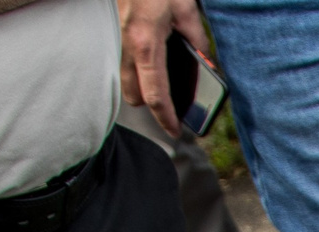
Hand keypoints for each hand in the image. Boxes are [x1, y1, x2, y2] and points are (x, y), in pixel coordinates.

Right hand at [118, 0, 206, 135]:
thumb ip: (197, 40)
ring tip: (162, 86)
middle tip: (171, 107)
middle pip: (134, 95)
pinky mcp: (113, 32)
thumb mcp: (185, 10)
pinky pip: (121, 62)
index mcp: (147, 45)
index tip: (175, 131)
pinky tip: (149, 63)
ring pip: (124, 80)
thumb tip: (205, 64)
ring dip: (141, 87)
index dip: (166, 118)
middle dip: (151, 105)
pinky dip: (134, 70)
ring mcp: (116, 40)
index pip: (156, 94)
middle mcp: (127, 46)